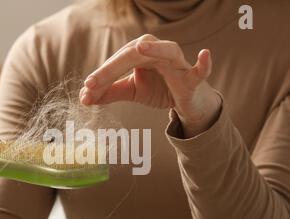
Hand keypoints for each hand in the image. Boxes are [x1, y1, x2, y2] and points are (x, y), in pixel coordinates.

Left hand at [80, 34, 221, 137]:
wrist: (184, 101)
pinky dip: (203, 64)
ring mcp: (177, 63)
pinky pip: (200, 71)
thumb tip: (84, 97)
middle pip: (133, 54)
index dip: (101, 76)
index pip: (117, 61)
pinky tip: (205, 55)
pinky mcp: (192, 77)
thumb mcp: (131, 91)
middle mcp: (158, 51)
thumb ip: (109, 92)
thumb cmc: (158, 88)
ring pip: (166, 52)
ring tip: (141, 47)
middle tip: (92, 83)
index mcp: (140, 53)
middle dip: (111, 68)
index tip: (85, 91)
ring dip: (156, 49)